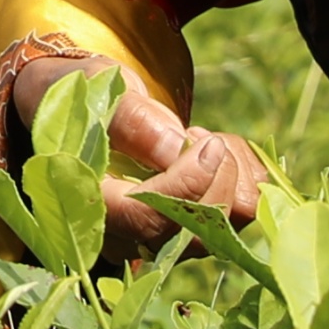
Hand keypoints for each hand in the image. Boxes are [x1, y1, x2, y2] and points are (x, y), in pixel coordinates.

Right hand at [3, 45, 268, 252]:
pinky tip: (221, 151)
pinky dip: (245, 182)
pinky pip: (236, 220)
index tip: (207, 141)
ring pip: (222, 230)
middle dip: (218, 178)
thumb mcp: (98, 90)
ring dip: (236, 177)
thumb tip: (175, 147)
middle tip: (202, 134)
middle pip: (192, 233)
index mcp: (92, 202)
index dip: (188, 185)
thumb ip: (132, 119)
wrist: (83, 113)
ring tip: (206, 137)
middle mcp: (124, 236)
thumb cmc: (84, 97)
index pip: (148, 217)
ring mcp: (157, 239)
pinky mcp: (185, 232)